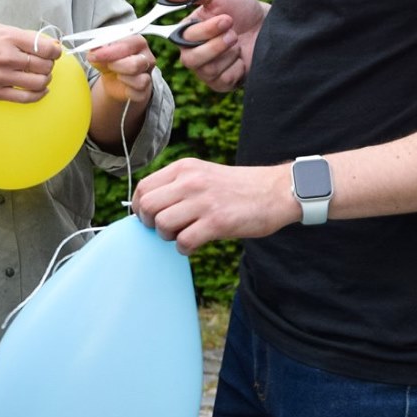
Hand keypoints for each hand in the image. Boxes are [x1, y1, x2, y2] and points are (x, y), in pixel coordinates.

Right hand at [0, 23, 60, 102]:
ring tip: (42, 75)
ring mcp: (2, 76)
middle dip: (50, 65)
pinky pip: (26, 98)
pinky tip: (41, 89)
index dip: (55, 52)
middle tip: (46, 64)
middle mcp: (7, 57)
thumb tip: (50, 45)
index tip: (54, 53)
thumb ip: (24, 37)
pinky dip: (39, 94)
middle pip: (44, 65)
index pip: (45, 48)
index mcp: (9, 38)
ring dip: (46, 79)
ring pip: (39, 82)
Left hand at [87, 34, 154, 105]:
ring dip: (123, 78)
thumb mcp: (101, 53)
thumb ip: (97, 50)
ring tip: (116, 75)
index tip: (93, 56)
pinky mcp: (146, 90)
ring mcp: (148, 74)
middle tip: (107, 65)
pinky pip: (139, 94)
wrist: (113, 79)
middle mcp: (147, 57)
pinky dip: (128, 92)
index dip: (108, 52)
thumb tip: (93, 51)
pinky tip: (123, 86)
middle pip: (135, 64)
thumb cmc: (110, 61)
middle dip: (116, 66)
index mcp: (137, 42)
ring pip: (140, 81)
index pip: (126, 45)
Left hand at [131, 156, 297, 253]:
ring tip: (184, 234)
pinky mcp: (217, 222)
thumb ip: (178, 186)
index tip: (150, 218)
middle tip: (167, 228)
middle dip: (151, 223)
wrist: (276, 191)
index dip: (140, 208)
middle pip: (147, 206)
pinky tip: (195, 244)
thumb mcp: (204, 174)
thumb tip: (148, 209)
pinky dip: (184, 248)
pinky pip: (183, 241)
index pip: (143, 188)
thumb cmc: (238, 187)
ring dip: (168, 236)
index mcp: (184, 168)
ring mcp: (204, 201)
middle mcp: (190, 181)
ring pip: (162, 224)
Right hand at [165, 0, 264, 93]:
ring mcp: (206, 70)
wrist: (268, 25)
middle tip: (234, 32)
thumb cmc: (241, 8)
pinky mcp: (221, 83)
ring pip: (207, 70)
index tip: (226, 18)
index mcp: (187, 32)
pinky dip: (236, 66)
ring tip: (238, 41)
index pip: (182, 39)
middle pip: (190, 59)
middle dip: (216, 44)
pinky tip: (242, 58)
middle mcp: (193, 52)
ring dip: (228, 53)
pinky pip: (222, 80)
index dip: (205, 31)